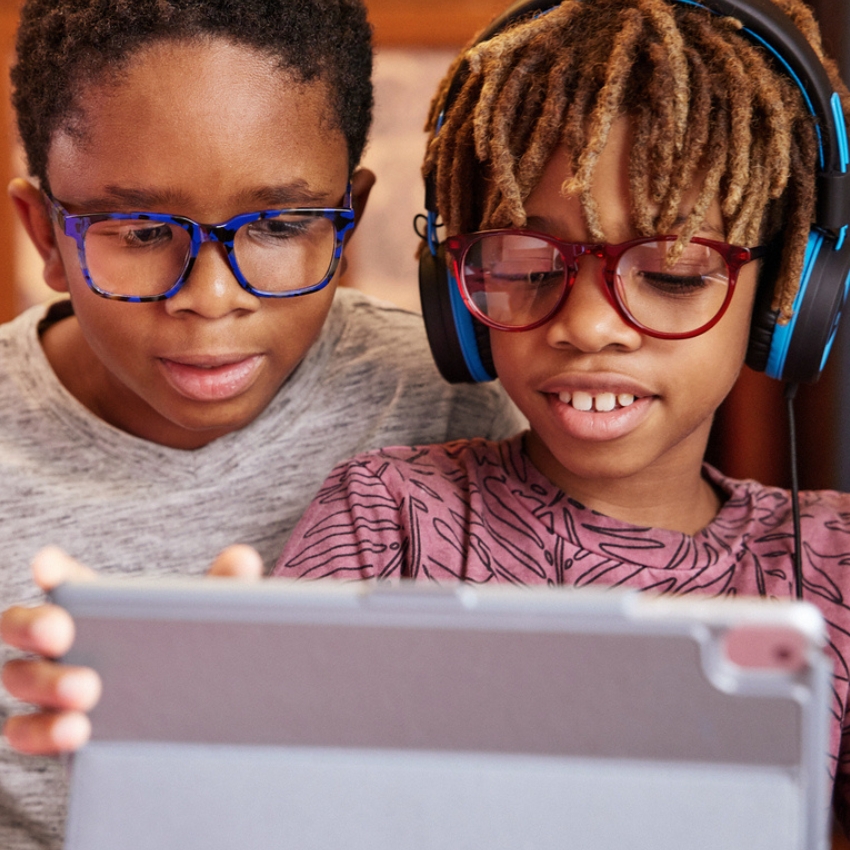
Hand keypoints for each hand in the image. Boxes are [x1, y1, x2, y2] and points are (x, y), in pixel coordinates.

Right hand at [1, 544, 263, 754]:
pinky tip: (76, 732)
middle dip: (34, 623)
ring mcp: (50, 686)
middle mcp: (62, 641)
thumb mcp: (203, 624)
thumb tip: (244, 559)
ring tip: (87, 694)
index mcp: (97, 605)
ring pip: (19, 677)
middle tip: (63, 631)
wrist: (184, 724)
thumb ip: (222, 591)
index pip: (66, 578)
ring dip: (45, 684)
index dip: (52, 569)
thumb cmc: (185, 658)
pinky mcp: (50, 730)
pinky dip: (43, 731)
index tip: (49, 564)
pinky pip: (24, 731)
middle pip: (23, 623)